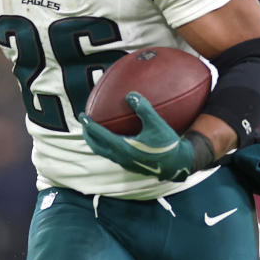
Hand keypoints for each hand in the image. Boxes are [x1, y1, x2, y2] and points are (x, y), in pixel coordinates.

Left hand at [78, 92, 214, 181]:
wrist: (176, 165)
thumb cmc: (167, 144)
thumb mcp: (157, 124)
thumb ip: (144, 109)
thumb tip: (130, 95)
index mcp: (123, 148)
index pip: (100, 135)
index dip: (89, 125)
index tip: (82, 115)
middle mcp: (121, 157)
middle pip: (96, 146)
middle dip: (88, 135)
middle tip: (84, 123)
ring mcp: (125, 163)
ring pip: (104, 152)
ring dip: (96, 141)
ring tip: (95, 131)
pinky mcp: (130, 165)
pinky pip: (113, 154)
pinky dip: (107, 145)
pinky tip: (115, 137)